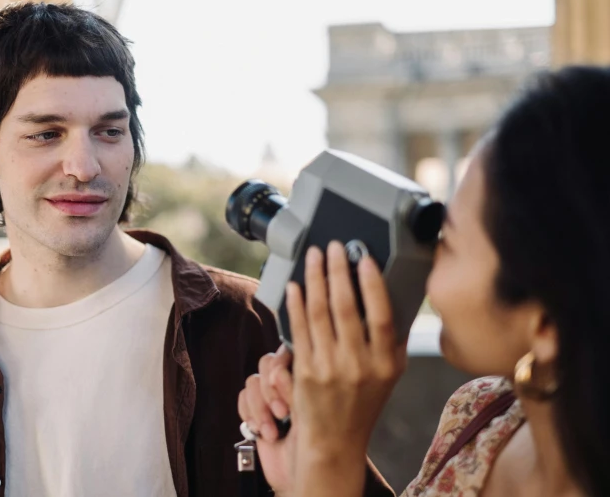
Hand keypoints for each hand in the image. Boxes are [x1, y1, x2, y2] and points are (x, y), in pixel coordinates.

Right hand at [238, 345, 295, 494]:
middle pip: (266, 363)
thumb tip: (278, 371)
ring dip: (260, 408)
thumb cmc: (314, 448)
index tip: (280, 381)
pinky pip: (242, 398)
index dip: (281, 363)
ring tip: (272, 430)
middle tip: (282, 413)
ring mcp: (269, 396)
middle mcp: (287, 383)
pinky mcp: (254, 409)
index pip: (289, 352)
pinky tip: (261, 430)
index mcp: (306, 378)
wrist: (297, 476)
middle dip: (270, 390)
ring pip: (252, 381)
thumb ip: (294, 390)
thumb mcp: (309, 416)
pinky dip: (249, 414)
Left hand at [289, 242, 406, 462]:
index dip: (372, 285)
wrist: (335, 441)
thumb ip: (393, 339)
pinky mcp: (304, 370)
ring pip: (319, 313)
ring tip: (314, 257)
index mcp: (385, 364)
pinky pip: (298, 328)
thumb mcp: (391, 374)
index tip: (364, 259)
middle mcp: (358, 365)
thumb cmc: (363, 403)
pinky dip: (296, 303)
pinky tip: (296, 285)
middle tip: (333, 247)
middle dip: (337, 271)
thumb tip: (391, 294)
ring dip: (315, 279)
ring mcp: (328, 368)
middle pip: (346, 308)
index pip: (382, 316)